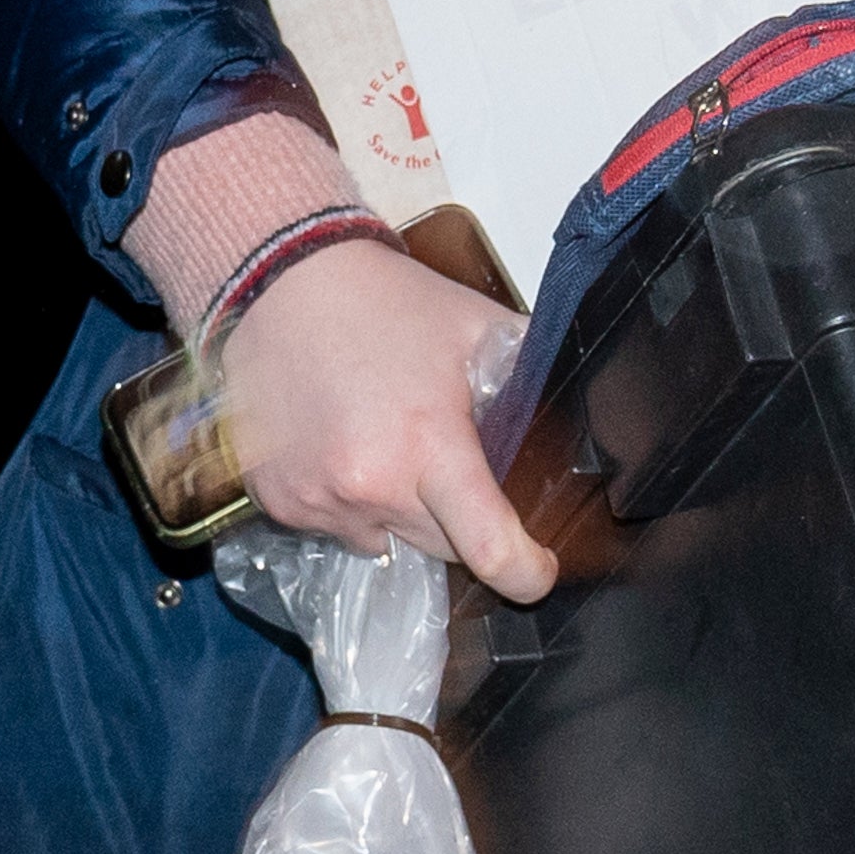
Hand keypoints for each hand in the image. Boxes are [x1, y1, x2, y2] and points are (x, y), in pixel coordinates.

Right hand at [211, 240, 555, 603]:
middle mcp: (369, 485)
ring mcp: (317, 499)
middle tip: (445, 461)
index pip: (488, 547)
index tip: (539, 568)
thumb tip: (578, 408)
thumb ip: (528, 376)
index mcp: (428, 444)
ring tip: (382, 441)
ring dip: (395, 510)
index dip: (526, 573)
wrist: (279, 280)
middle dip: (456, 522)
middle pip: (440, 550)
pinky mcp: (277, 499)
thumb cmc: (381, 299)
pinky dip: (345, 500)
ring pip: (382, 540)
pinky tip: (340, 442)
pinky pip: (331, 525)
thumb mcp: (476, 327)